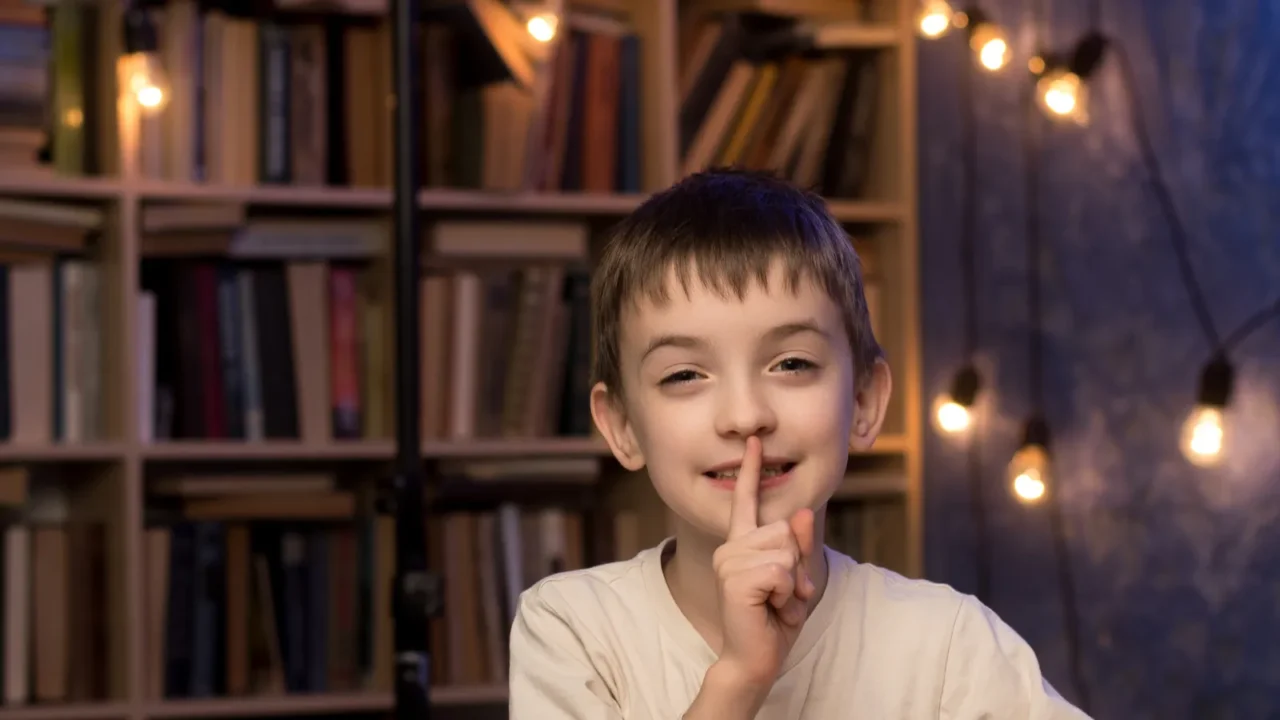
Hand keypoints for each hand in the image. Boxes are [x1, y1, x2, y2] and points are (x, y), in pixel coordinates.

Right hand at [711, 435, 816, 686]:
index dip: (752, 471)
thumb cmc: (774, 621)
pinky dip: (787, 593)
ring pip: (785, 550)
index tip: (755, 442)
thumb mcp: (794, 579)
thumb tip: (799, 513)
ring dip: (792, 582)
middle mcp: (730, 548)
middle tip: (783, 595)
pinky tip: (770, 608)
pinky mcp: (735, 578)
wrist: (756, 659)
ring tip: (775, 602)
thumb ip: (797, 546)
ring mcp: (729, 561)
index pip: (746, 501)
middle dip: (795, 564)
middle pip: (783, 530)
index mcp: (741, 545)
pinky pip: (781, 571)